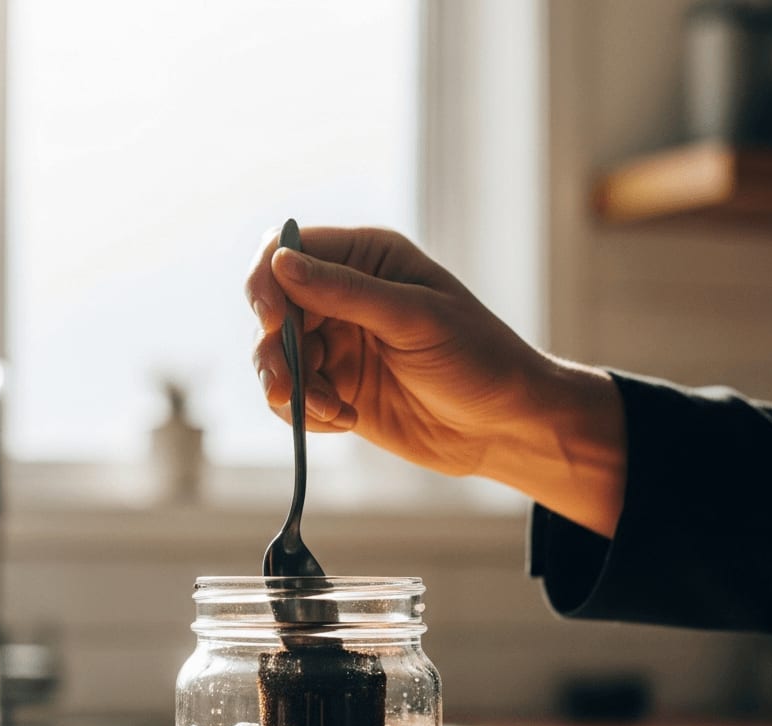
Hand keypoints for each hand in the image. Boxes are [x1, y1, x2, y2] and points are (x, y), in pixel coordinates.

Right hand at [245, 226, 536, 476]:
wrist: (505, 426)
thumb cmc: (478, 358)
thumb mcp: (415, 318)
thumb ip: (346, 292)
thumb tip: (280, 261)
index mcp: (366, 260)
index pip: (287, 252)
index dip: (267, 282)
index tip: (270, 321)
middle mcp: (343, 297)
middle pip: (273, 310)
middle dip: (275, 350)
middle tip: (288, 389)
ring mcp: (337, 346)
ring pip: (274, 357)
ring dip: (291, 388)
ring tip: (332, 411)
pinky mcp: (336, 390)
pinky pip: (293, 398)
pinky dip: (305, 413)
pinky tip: (345, 421)